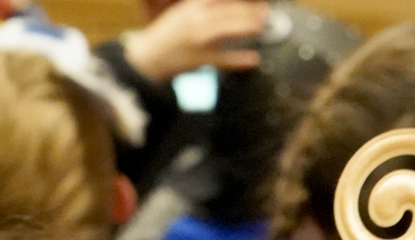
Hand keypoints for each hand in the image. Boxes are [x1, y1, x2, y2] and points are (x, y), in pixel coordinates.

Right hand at [122, 0, 269, 82]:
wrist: (149, 56)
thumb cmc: (172, 34)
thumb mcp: (186, 13)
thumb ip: (207, 9)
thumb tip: (232, 7)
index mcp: (191, 7)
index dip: (238, 0)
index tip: (256, 1)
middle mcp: (193, 20)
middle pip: (224, 12)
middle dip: (247, 11)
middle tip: (265, 12)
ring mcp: (196, 40)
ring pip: (223, 30)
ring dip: (244, 28)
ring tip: (261, 26)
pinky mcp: (198, 59)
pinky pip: (221, 60)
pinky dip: (238, 60)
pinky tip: (253, 59)